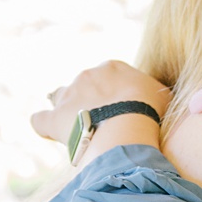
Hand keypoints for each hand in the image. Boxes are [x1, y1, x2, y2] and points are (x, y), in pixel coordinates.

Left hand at [32, 61, 171, 156]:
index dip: (114, 91)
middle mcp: (85, 76)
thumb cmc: (149, 109)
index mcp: (110, 67)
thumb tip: (157, 96)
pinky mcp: (53, 118)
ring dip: (67, 110)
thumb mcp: (161, 94)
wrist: (126, 126)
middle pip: (84, 85)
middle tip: (105, 120)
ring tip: (79, 127)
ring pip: (59, 98)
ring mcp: (67, 96)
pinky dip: (44, 125)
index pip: (108, 75)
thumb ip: (153, 92)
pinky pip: (39, 120)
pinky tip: (53, 133)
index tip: (122, 106)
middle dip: (91, 100)